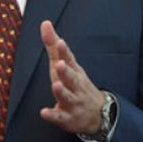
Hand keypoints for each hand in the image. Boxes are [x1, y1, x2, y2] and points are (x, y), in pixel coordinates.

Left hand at [38, 20, 105, 134]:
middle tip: (60, 64)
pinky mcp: (67, 118)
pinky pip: (60, 118)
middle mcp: (75, 86)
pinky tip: (44, 112)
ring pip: (67, 97)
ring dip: (61, 91)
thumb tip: (45, 23)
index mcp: (74, 71)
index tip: (60, 42)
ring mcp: (73, 102)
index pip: (69, 60)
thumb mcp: (67, 64)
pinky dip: (52, 115)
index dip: (64, 51)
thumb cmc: (77, 84)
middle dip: (66, 71)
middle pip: (71, 78)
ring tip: (55, 85)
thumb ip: (53, 45)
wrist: (98, 114)